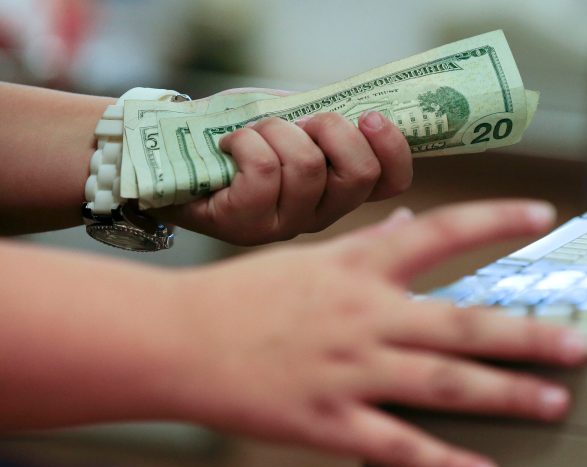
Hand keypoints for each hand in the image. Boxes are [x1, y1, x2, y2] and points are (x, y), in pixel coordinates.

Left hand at [153, 100, 412, 244]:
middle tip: (304, 121)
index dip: (392, 148)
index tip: (369, 116)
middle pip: (358, 174)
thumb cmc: (243, 140)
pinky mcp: (246, 224)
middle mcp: (321, 215)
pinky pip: (264, 170)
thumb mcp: (292, 124)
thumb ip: (324, 123)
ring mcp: (285, 224)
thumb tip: (357, 106)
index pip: (392, 183)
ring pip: (307, 166)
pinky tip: (230, 144)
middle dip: (332, 128)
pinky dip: (246, 142)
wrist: (179, 158)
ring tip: (255, 132)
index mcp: (340, 190)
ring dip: (277, 130)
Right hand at [167, 199, 586, 466]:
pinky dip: (445, 461)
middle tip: (579, 343)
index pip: (441, 231)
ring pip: (444, 384)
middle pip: (463, 323)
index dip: (496, 220)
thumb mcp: (307, 257)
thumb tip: (406, 221)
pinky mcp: (329, 421)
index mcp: (359, 268)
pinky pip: (398, 444)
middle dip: (527, 334)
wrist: (178, 340)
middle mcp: (365, 316)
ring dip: (506, 394)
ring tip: (555, 402)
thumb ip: (366, 245)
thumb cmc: (242, 295)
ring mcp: (350, 371)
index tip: (543, 217)